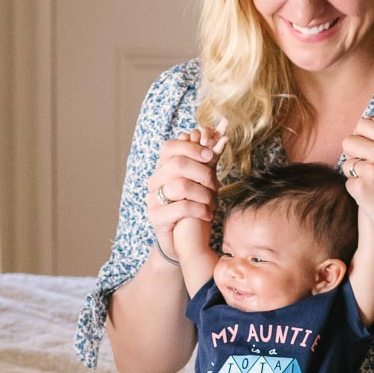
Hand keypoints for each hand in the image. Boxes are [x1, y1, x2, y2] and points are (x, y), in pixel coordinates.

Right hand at [147, 120, 226, 254]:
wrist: (183, 241)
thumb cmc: (195, 207)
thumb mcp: (203, 181)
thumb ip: (209, 158)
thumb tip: (221, 131)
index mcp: (163, 168)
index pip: (170, 147)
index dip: (191, 148)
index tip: (211, 155)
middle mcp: (155, 181)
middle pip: (177, 164)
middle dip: (202, 172)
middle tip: (215, 184)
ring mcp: (153, 199)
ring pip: (180, 186)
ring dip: (203, 193)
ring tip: (212, 202)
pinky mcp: (156, 217)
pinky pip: (181, 207)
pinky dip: (199, 209)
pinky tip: (207, 215)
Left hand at [339, 117, 373, 253]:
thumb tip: (368, 124)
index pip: (363, 124)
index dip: (361, 137)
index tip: (365, 148)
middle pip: (349, 141)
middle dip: (353, 154)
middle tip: (365, 168)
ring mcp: (371, 170)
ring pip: (347, 164)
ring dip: (355, 174)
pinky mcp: (362, 189)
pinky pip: (349, 183)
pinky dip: (358, 192)